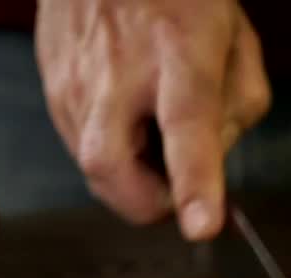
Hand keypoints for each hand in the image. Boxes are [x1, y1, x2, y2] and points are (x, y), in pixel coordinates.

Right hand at [35, 0, 270, 240]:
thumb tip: (214, 171)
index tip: (203, 225)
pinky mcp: (51, 86)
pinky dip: (111, 150)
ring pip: (94, 169)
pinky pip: (80, 146)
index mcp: (179, 51)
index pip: (187, 127)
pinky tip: (126, 112)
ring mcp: (75, 79)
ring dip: (130, 173)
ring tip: (150, 126)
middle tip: (176, 182)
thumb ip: (239, 109)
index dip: (194, 183)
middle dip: (148, 202)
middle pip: (112, 168)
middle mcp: (118, 68)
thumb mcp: (237, 40)